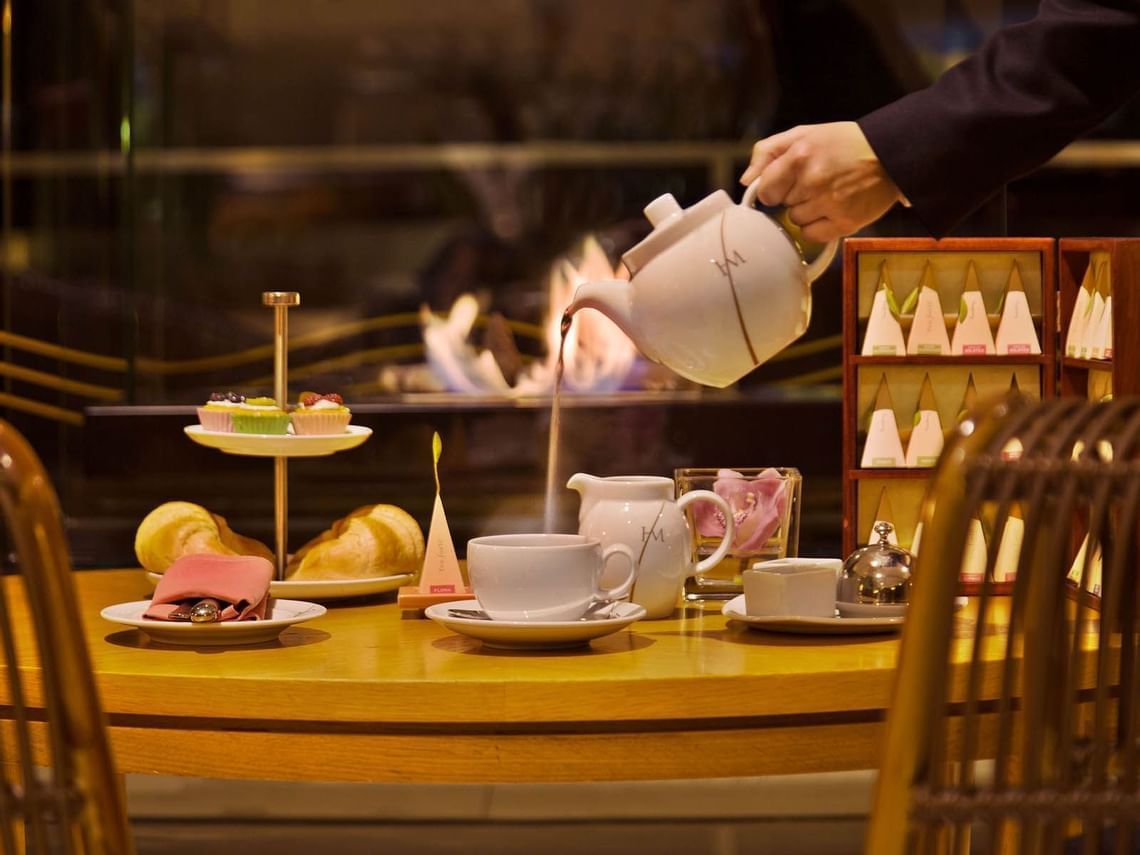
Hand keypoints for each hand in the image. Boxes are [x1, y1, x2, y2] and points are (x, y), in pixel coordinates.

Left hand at [740, 121, 904, 241]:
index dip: (774, 188)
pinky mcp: (845, 222)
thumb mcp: (803, 134)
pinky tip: (832, 210)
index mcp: (799, 156)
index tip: (786, 183)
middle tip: (816, 181)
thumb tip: (746, 181)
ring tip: (828, 193)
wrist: (891, 152)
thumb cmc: (843, 143)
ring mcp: (829, 203)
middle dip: (794, 195)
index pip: (765, 191)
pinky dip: (818, 227)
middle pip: (782, 205)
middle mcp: (813, 180)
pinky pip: (811, 235)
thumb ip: (768, 152)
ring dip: (807, 211)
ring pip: (796, 221)